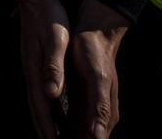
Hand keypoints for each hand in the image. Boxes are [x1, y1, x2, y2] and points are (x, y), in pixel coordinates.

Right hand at [15, 0, 70, 138]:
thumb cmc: (49, 18)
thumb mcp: (56, 40)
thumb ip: (53, 67)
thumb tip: (52, 93)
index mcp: (37, 70)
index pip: (42, 106)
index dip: (47, 128)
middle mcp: (32, 73)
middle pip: (37, 109)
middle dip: (44, 130)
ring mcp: (33, 70)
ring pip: (39, 103)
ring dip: (46, 123)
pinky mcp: (37, 65)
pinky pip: (43, 94)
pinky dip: (50, 110)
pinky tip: (58, 117)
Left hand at [67, 0, 127, 138]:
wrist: (93, 33)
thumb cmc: (96, 54)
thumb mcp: (98, 78)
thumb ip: (99, 106)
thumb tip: (98, 136)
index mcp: (106, 111)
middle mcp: (100, 113)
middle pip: (88, 138)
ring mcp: (89, 106)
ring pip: (79, 132)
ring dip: (68, 136)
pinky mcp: (79, 99)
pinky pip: (72, 121)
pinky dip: (65, 129)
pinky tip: (55, 131)